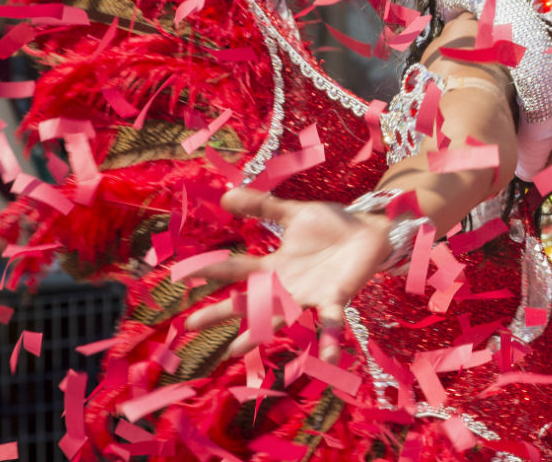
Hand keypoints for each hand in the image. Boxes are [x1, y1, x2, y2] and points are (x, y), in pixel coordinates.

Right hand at [183, 190, 397, 362]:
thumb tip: (226, 195)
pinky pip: (332, 322)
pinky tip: (328, 357)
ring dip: (259, 334)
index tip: (181, 276)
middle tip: (189, 325)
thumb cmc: (331, 226)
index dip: (212, 270)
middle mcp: (287, 287)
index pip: (237, 269)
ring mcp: (309, 296)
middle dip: (220, 312)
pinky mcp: (335, 298)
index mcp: (275, 267)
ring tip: (236, 350)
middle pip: (247, 301)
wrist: (369, 230)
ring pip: (280, 318)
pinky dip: (330, 340)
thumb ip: (263, 206)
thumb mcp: (293, 213)